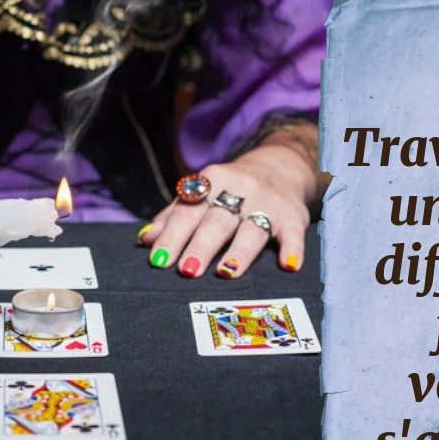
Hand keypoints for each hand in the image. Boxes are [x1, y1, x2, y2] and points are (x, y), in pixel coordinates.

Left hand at [138, 135, 319, 277]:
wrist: (278, 168)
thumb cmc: (229, 190)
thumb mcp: (201, 195)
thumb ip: (173, 217)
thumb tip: (144, 240)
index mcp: (211, 182)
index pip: (188, 212)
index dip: (172, 236)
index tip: (159, 260)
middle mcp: (239, 189)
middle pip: (217, 221)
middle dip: (202, 245)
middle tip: (188, 270)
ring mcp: (267, 202)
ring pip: (252, 228)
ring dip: (240, 250)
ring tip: (226, 271)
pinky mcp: (293, 216)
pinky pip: (293, 233)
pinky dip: (292, 248)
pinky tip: (287, 265)